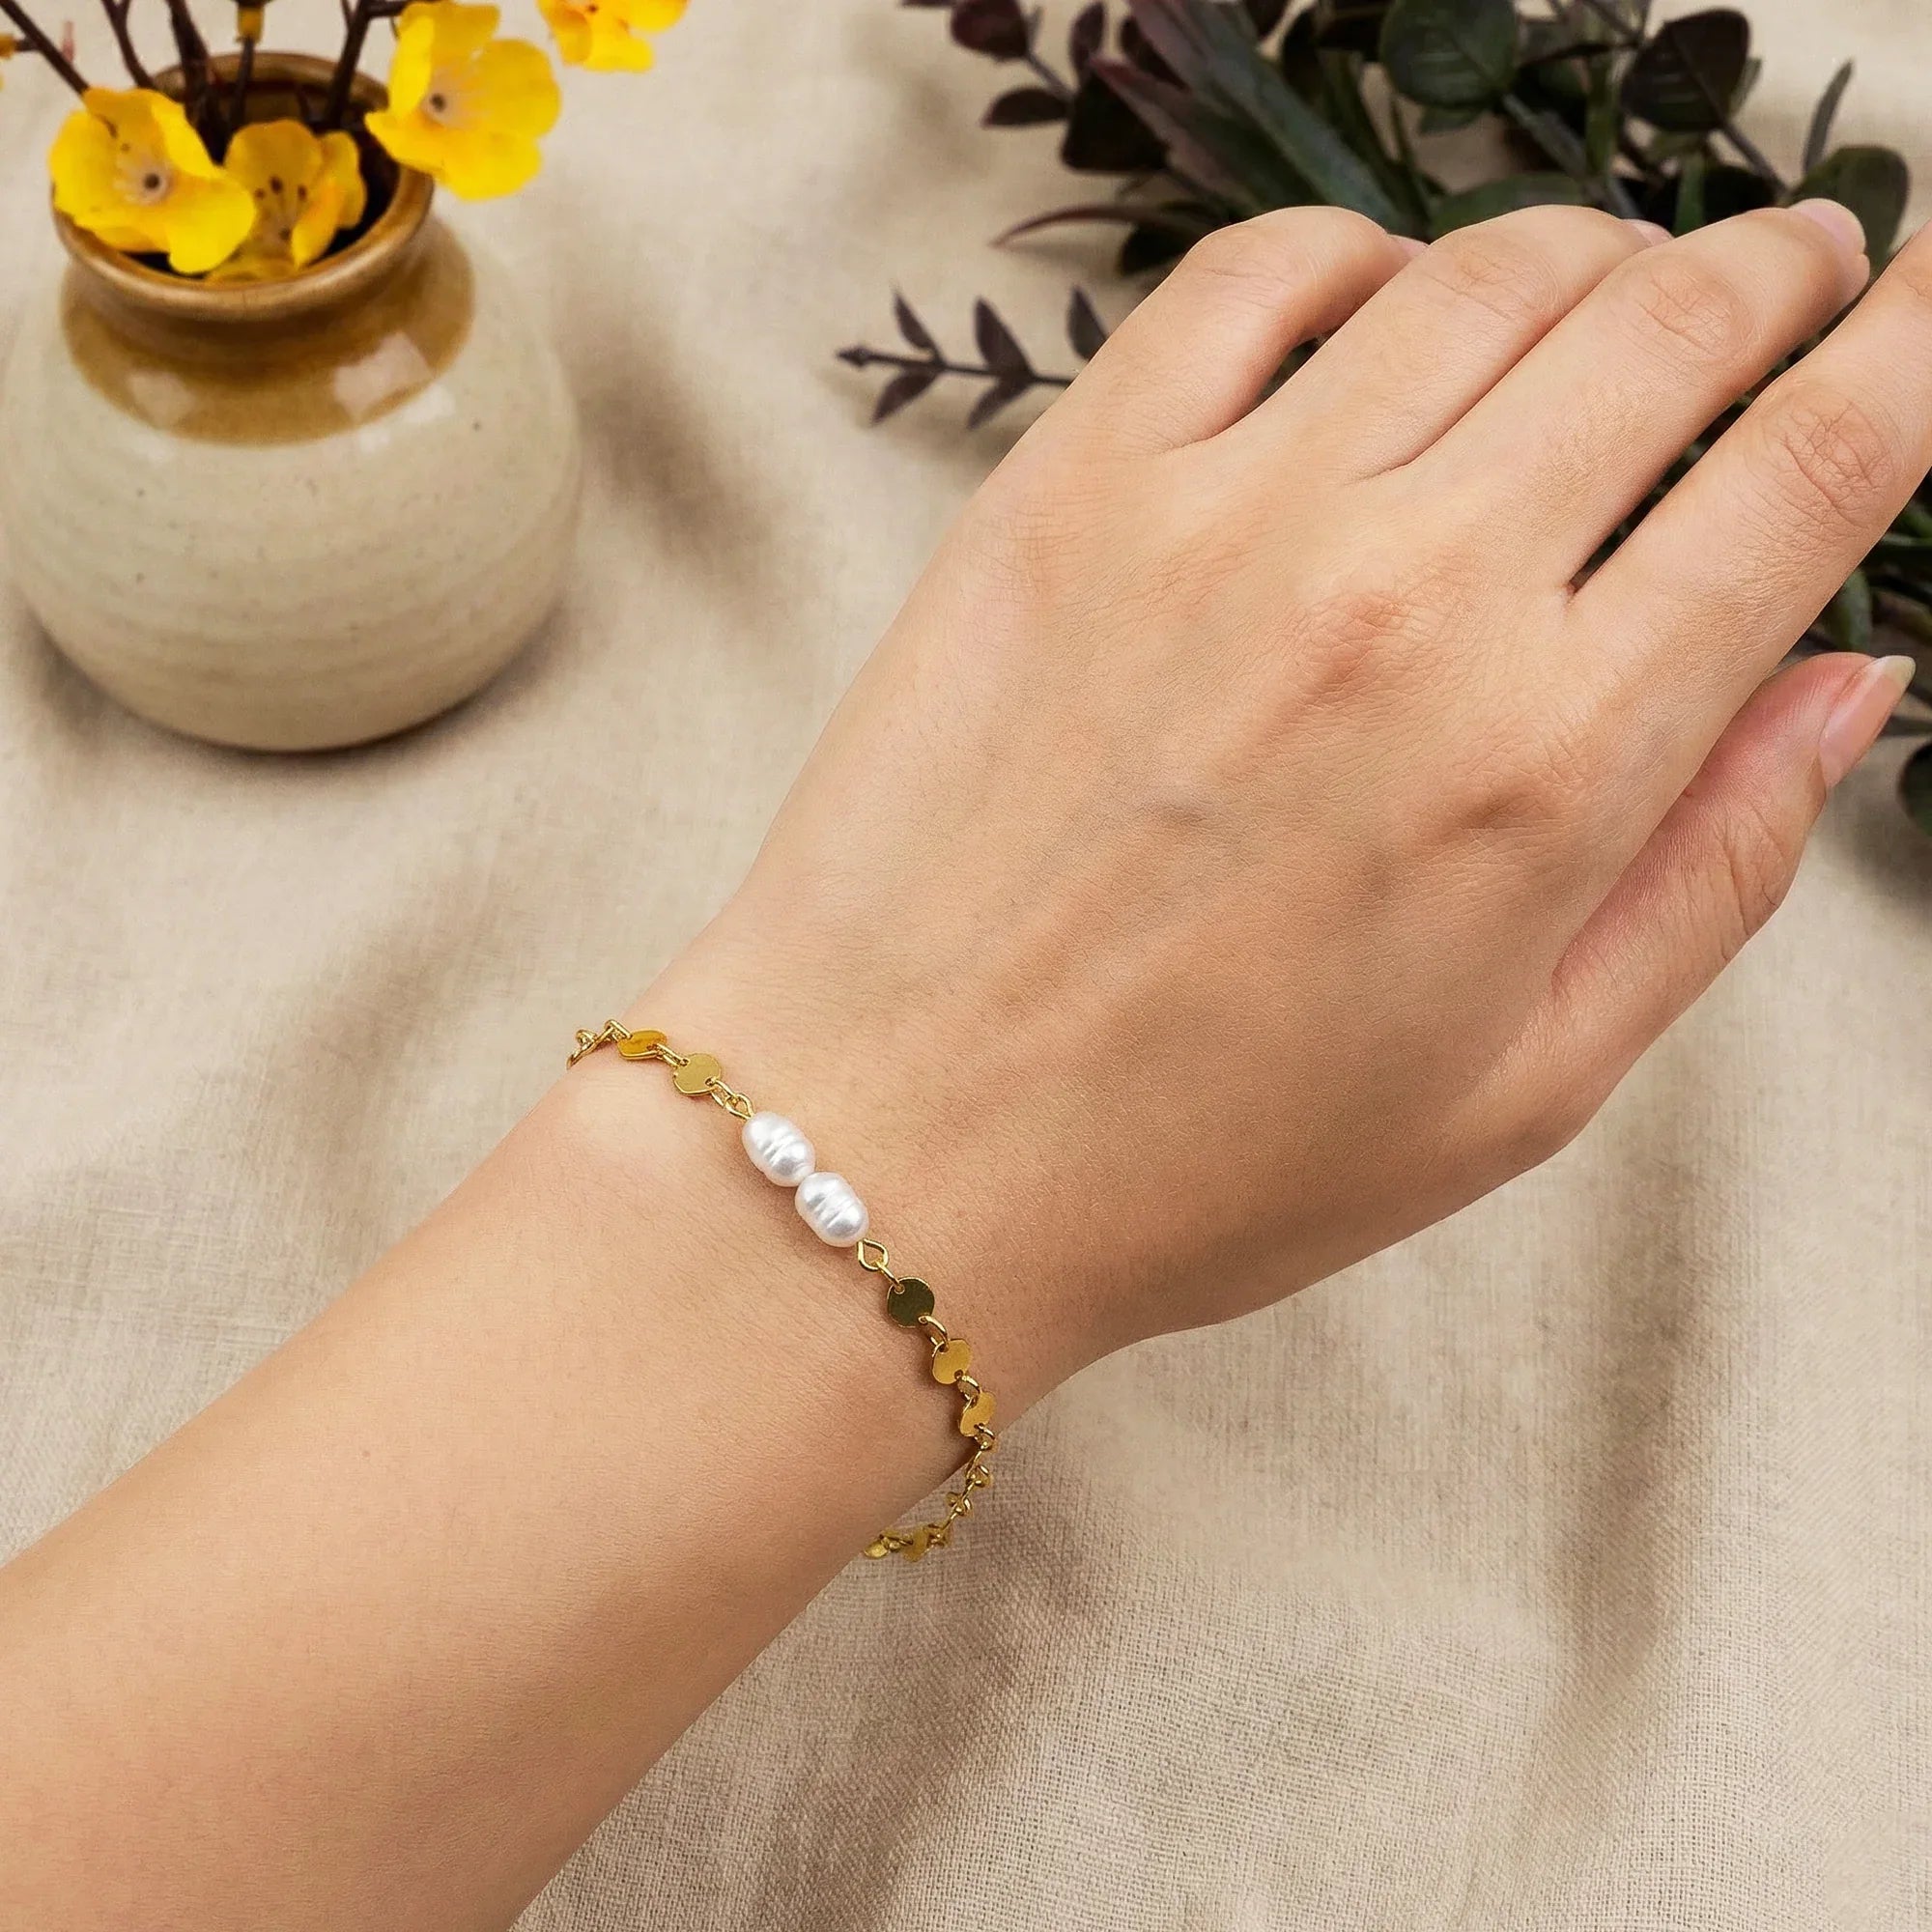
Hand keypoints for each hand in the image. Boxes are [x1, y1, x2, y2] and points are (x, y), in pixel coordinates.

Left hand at [648, 200, 1921, 1404]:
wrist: (895, 1146)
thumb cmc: (1197, 1160)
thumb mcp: (1518, 1090)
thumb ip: (1710, 875)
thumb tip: (1852, 686)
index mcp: (1547, 761)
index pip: (1813, 470)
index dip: (1920, 347)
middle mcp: (1403, 597)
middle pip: (1663, 326)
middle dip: (1774, 274)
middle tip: (1798, 274)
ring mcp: (1221, 520)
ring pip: (1480, 277)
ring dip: (1593, 254)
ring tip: (1615, 292)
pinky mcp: (1066, 489)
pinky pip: (1250, 279)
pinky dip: (1358, 258)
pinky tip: (1386, 308)